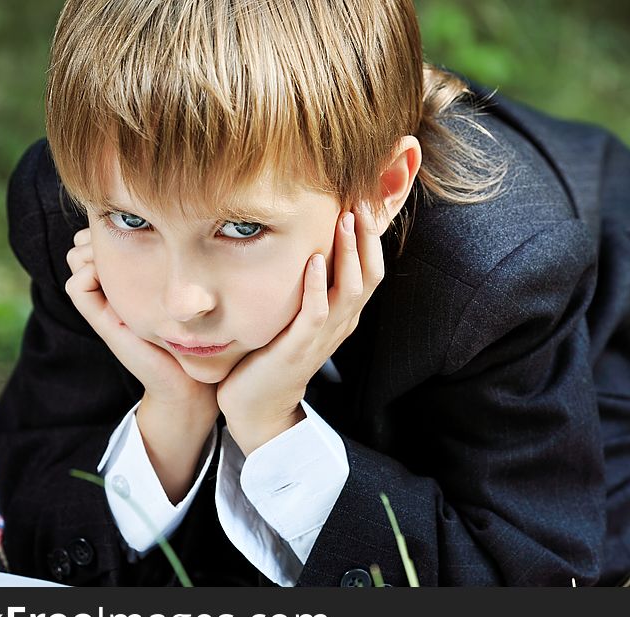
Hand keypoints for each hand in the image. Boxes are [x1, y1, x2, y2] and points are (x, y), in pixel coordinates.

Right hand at [64, 228, 219, 425]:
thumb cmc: (202, 336)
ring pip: (78, 257)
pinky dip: (88, 272)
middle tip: (133, 231)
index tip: (145, 220)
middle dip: (102, 230)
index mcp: (135, 277)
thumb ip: (190, 265)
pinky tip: (118, 275)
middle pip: (86, 241)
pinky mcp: (104, 321)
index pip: (106, 234)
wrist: (191, 383)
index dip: (117, 222)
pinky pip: (77, 286)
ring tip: (125, 251)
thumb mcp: (196, 293)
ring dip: (94, 247)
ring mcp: (106, 303)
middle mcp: (116, 287)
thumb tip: (201, 228)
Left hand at [218, 205, 385, 454]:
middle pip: (370, 275)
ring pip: (350, 290)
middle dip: (367, 237)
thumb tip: (305, 241)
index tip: (361, 200)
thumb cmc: (274, 351)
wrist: (258, 403)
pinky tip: (311, 261)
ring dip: (348, 254)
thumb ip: (309, 284)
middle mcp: (342, 322)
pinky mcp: (299, 347)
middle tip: (358, 201)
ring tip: (343, 221)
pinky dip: (316, 286)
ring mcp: (323, 336)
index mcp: (344, 313)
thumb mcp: (299, 313)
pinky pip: (316, 313)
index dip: (371, 236)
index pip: (371, 269)